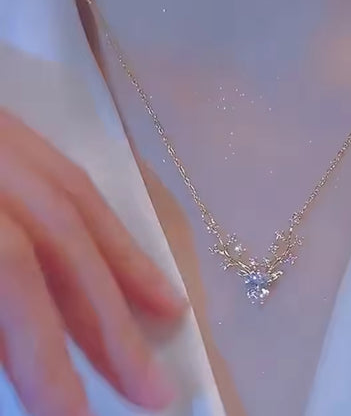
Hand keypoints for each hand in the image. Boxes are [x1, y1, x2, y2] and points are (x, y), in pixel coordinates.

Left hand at [0, 108, 185, 415]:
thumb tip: (6, 351)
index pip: (4, 268)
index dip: (38, 345)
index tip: (71, 415)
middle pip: (54, 237)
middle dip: (103, 319)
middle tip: (153, 388)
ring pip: (75, 202)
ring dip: (125, 268)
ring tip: (169, 318)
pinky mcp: (8, 129)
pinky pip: (70, 177)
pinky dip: (104, 221)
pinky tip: (128, 254)